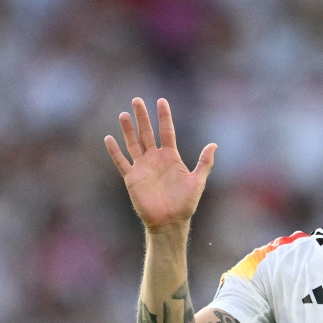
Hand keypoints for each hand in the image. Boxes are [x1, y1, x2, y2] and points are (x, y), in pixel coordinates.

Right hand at [105, 98, 217, 231]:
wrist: (170, 222)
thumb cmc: (185, 204)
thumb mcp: (197, 181)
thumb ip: (204, 163)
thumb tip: (214, 144)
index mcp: (171, 157)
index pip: (167, 131)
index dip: (164, 117)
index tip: (161, 101)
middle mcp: (155, 159)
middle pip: (147, 133)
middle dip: (142, 117)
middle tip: (137, 100)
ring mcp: (143, 167)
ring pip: (133, 143)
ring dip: (128, 129)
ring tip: (123, 114)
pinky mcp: (132, 178)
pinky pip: (121, 162)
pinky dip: (115, 151)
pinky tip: (109, 138)